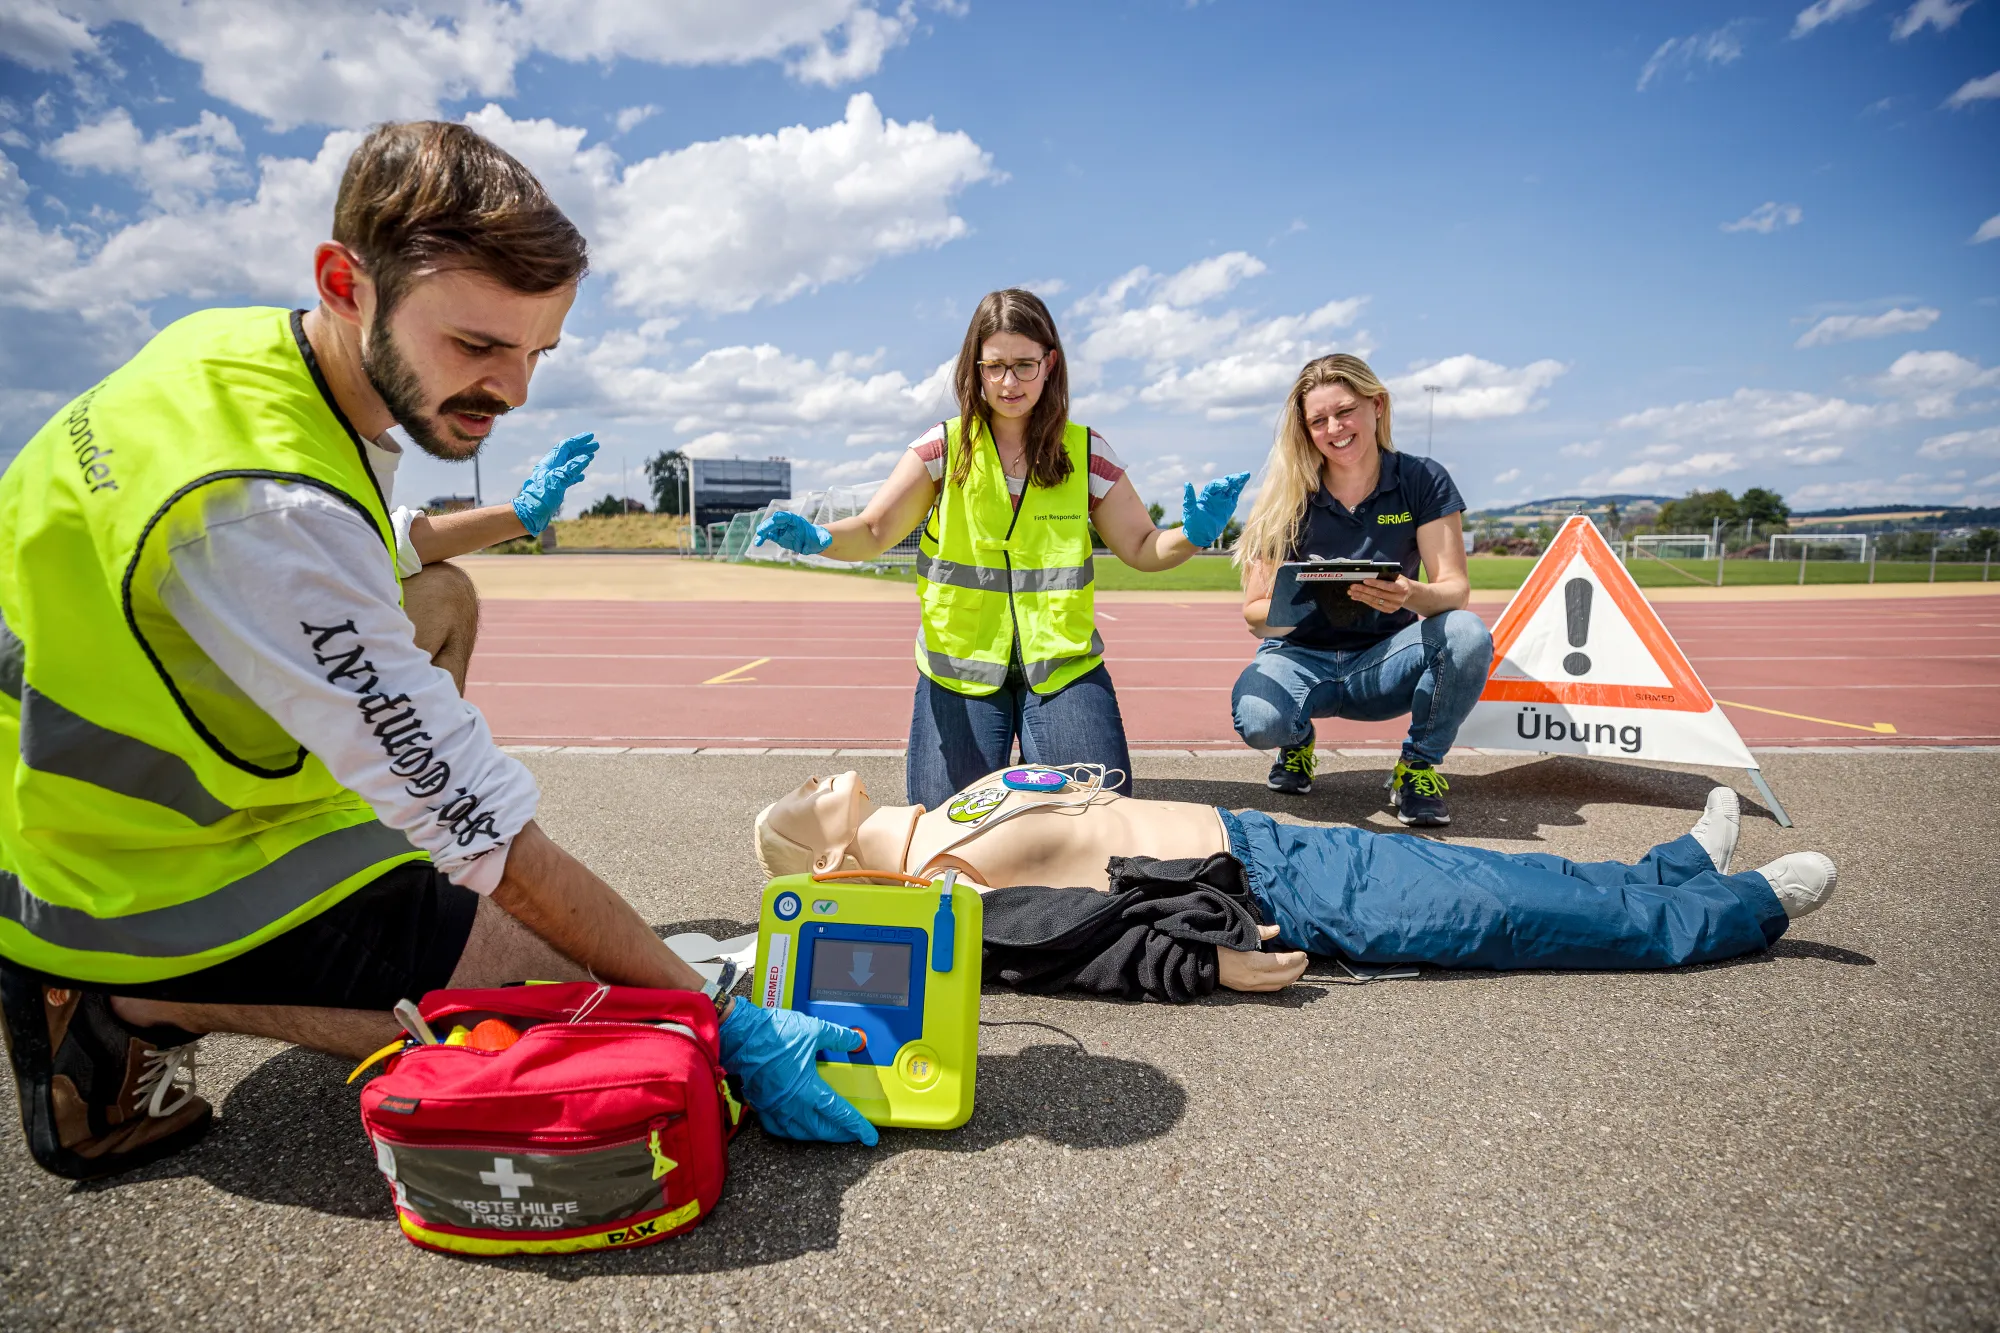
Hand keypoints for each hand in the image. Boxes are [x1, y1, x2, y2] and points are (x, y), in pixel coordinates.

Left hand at [512, 432, 596, 534]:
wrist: (529, 513)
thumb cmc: (540, 496)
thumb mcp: (557, 480)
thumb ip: (571, 469)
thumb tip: (584, 458)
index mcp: (550, 463)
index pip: (566, 447)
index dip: (579, 441)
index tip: (591, 436)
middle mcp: (551, 468)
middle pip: (569, 454)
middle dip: (582, 449)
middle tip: (596, 445)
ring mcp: (553, 478)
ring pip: (569, 465)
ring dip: (580, 460)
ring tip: (592, 456)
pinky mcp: (555, 488)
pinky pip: (568, 477)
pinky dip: (576, 474)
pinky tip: (582, 476)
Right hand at [717, 1000, 877, 1145]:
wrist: (740, 1035)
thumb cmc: (773, 1033)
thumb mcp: (814, 1030)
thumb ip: (838, 1037)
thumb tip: (856, 1040)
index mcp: (807, 1089)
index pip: (838, 1113)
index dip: (856, 1125)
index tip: (869, 1136)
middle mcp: (791, 1104)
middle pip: (820, 1129)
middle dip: (839, 1134)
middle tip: (852, 1134)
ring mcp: (773, 1107)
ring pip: (799, 1132)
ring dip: (817, 1134)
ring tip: (827, 1131)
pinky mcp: (760, 1104)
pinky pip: (777, 1127)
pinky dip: (790, 1130)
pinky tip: (795, 1126)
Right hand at [754, 510, 831, 555]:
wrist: (813, 542)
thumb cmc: (818, 538)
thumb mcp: (823, 539)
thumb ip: (824, 539)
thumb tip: (828, 540)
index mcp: (795, 520)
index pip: (785, 516)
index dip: (779, 518)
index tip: (774, 520)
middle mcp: (786, 523)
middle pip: (774, 521)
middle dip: (768, 525)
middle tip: (762, 532)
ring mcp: (781, 529)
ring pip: (769, 528)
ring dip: (763, 532)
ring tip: (758, 539)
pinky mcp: (777, 536)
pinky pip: (768, 535)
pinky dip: (762, 538)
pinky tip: (758, 543)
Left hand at [1180, 471, 1250, 547]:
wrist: (1200, 534)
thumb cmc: (1192, 523)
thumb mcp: (1189, 511)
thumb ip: (1189, 498)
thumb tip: (1187, 484)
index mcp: (1206, 494)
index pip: (1214, 485)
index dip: (1220, 483)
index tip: (1226, 485)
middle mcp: (1215, 495)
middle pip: (1224, 483)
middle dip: (1231, 480)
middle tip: (1238, 477)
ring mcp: (1223, 499)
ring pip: (1231, 487)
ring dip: (1238, 481)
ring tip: (1245, 474)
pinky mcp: (1229, 505)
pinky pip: (1235, 494)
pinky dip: (1240, 487)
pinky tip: (1245, 480)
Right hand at [1217, 924, 1308, 991]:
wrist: (1202, 961)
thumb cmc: (1220, 945)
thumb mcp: (1240, 934)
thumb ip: (1261, 932)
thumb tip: (1277, 929)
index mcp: (1253, 962)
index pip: (1282, 963)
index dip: (1295, 959)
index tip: (1303, 954)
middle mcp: (1254, 977)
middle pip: (1284, 977)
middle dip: (1298, 969)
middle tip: (1305, 961)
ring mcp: (1250, 985)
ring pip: (1278, 985)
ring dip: (1291, 978)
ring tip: (1299, 969)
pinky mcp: (1246, 989)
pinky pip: (1270, 989)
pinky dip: (1281, 983)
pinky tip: (1285, 977)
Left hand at [1348, 574, 1410, 613]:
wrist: (1408, 593)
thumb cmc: (1399, 581)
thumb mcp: (1396, 576)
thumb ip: (1386, 575)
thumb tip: (1369, 573)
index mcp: (1402, 588)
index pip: (1387, 586)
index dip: (1375, 583)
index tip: (1364, 580)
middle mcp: (1399, 598)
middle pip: (1378, 594)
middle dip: (1364, 590)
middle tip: (1353, 587)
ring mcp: (1394, 606)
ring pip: (1375, 601)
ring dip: (1361, 596)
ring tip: (1352, 592)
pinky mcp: (1389, 610)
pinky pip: (1374, 605)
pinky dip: (1364, 601)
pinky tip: (1357, 597)